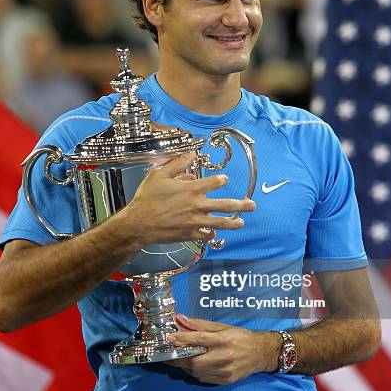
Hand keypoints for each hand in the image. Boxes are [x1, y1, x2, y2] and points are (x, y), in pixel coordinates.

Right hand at [123, 152, 255, 244]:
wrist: (139, 224)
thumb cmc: (147, 198)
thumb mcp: (159, 175)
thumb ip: (177, 164)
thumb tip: (192, 155)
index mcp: (192, 189)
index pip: (215, 182)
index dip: (221, 180)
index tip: (224, 180)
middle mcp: (197, 206)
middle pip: (226, 206)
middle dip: (242, 205)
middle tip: (252, 205)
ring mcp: (195, 222)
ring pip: (220, 223)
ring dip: (233, 223)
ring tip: (241, 222)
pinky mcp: (190, 234)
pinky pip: (206, 235)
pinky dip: (211, 234)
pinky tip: (214, 232)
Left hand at [165, 314, 277, 384]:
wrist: (260, 353)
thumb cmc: (240, 337)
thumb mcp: (222, 326)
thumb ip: (200, 325)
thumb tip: (180, 319)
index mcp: (223, 340)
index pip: (199, 339)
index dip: (182, 339)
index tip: (169, 338)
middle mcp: (224, 356)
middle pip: (195, 361)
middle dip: (178, 359)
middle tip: (168, 355)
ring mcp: (225, 370)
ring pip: (198, 372)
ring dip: (185, 367)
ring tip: (180, 360)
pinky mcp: (226, 380)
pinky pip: (204, 379)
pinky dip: (195, 373)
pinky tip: (194, 366)